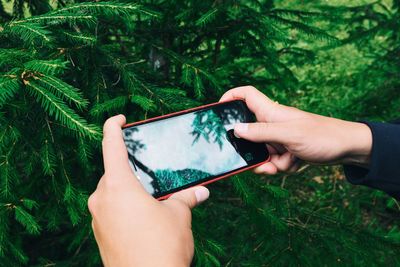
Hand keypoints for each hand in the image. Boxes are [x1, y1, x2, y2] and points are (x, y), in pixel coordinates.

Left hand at [88, 115, 209, 266]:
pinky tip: (143, 217)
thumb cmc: (162, 247)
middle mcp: (102, 199)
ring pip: (111, 192)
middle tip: (150, 170)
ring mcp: (98, 218)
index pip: (111, 145)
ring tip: (151, 197)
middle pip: (113, 171)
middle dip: (130, 168)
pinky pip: (110, 210)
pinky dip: (124, 206)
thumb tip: (201, 191)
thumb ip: (186, 198)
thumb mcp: (178, 216)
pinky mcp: (100, 235)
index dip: (113, 127)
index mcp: (118, 186)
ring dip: (128, 189)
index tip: (119, 119)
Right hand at [220, 86, 372, 173]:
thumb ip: (261, 132)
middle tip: (259, 161)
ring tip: (285, 163)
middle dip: (252, 152)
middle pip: (248, 134)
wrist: (347, 149)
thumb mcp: (289, 135)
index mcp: (271, 112)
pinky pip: (273, 162)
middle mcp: (271, 124)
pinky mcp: (285, 151)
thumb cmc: (321, 135)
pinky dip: (281, 167)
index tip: (218, 108)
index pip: (246, 95)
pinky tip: (294, 165)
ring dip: (271, 163)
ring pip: (260, 153)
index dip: (231, 96)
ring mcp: (278, 138)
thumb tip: (236, 129)